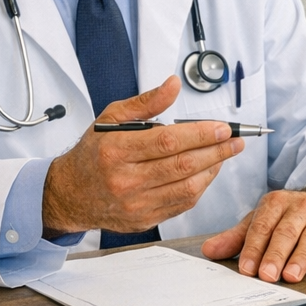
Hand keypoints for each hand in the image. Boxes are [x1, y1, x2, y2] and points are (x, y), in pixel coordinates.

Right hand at [42, 76, 242, 236]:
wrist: (69, 195)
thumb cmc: (92, 154)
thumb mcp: (111, 119)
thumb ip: (146, 103)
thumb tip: (173, 85)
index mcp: (116, 152)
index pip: (168, 142)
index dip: (200, 134)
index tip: (222, 127)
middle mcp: (125, 181)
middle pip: (183, 166)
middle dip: (217, 151)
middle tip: (236, 140)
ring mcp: (136, 204)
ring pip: (187, 188)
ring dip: (213, 169)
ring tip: (224, 154)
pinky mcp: (144, 220)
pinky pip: (182, 204)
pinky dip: (200, 187)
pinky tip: (207, 172)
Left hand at [200, 188, 305, 281]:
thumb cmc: (294, 216)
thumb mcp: (264, 220)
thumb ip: (238, 237)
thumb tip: (209, 250)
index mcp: (277, 203)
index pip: (263, 226)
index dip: (254, 248)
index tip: (246, 268)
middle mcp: (301, 207)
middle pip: (286, 232)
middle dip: (275, 255)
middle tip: (266, 275)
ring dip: (301, 258)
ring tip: (291, 276)